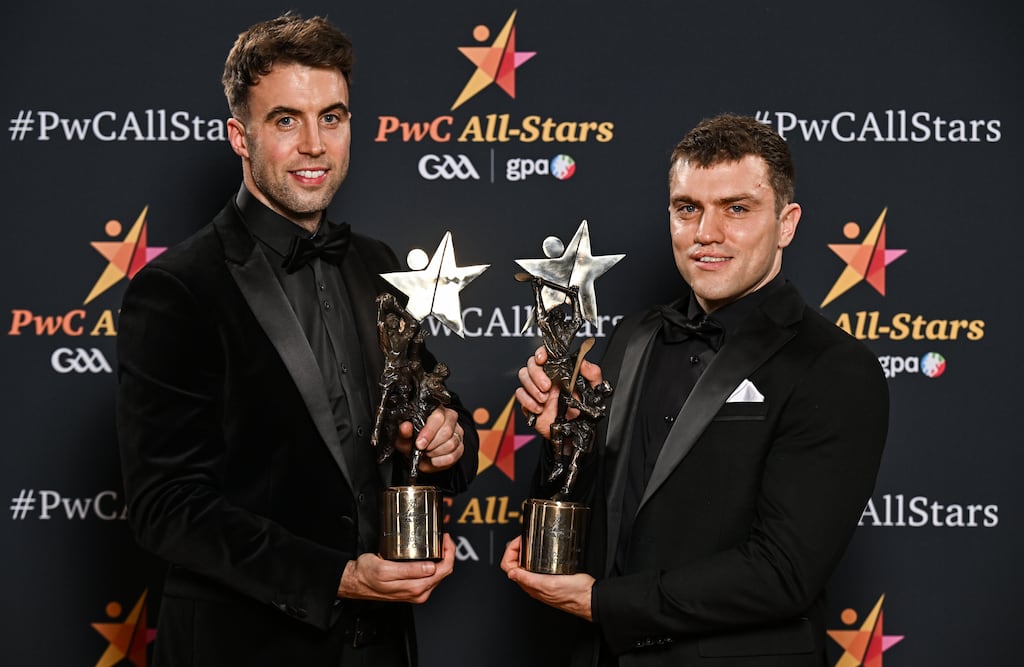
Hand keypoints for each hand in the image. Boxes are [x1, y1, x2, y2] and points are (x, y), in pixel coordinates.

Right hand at [338, 533, 455, 603]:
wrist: (356, 582)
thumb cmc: (366, 575)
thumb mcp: (385, 569)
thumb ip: (409, 570)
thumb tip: (430, 567)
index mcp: (416, 588)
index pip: (444, 570)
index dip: (449, 552)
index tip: (446, 539)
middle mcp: (419, 593)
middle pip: (444, 572)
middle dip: (448, 554)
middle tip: (444, 538)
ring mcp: (416, 592)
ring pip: (439, 575)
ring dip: (442, 559)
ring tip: (439, 544)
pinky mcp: (412, 589)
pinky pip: (430, 577)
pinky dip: (434, 564)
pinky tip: (430, 555)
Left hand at [393, 406, 463, 472]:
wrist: (420, 455)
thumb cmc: (413, 442)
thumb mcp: (405, 437)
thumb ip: (404, 432)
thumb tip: (405, 427)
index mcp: (435, 410)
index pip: (438, 418)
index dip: (428, 432)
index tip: (419, 444)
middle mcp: (450, 418)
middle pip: (447, 431)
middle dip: (432, 444)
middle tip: (423, 449)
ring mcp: (457, 432)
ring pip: (451, 443)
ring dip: (436, 452)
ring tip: (428, 453)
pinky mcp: (460, 446)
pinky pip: (454, 455)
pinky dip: (441, 461)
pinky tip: (434, 459)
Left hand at [500, 536, 593, 621]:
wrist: (590, 598)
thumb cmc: (575, 594)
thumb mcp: (550, 584)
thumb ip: (529, 580)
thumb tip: (511, 573)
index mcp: (530, 586)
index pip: (508, 567)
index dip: (510, 551)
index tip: (520, 542)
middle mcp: (533, 585)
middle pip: (514, 564)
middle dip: (516, 549)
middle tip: (525, 539)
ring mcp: (541, 582)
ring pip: (524, 565)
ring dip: (525, 552)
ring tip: (531, 542)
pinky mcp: (550, 579)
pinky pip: (535, 568)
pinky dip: (534, 557)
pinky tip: (542, 552)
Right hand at [515, 346, 602, 438]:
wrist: (574, 432)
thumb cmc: (583, 411)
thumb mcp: (594, 390)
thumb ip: (593, 374)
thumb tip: (583, 362)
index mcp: (560, 371)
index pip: (546, 354)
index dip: (541, 353)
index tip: (543, 359)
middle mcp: (546, 378)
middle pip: (531, 364)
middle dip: (536, 374)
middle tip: (547, 386)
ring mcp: (536, 389)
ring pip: (523, 376)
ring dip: (532, 388)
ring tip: (545, 399)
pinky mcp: (529, 402)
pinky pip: (519, 394)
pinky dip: (527, 401)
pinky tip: (539, 408)